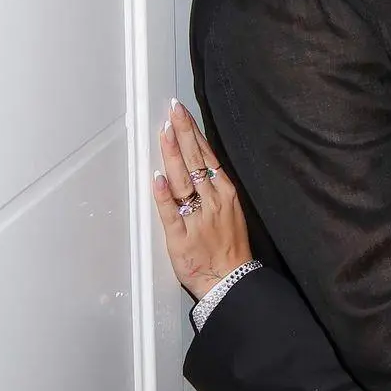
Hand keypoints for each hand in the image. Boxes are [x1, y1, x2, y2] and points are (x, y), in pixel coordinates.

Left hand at [153, 99, 252, 298]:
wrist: (231, 280)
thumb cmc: (229, 246)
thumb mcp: (230, 210)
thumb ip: (213, 187)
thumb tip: (198, 162)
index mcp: (225, 192)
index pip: (207, 155)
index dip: (193, 133)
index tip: (182, 113)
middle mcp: (213, 200)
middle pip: (195, 161)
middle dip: (183, 133)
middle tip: (173, 110)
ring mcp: (197, 218)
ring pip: (182, 180)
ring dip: (173, 155)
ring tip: (165, 132)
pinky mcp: (180, 238)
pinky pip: (170, 213)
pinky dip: (164, 195)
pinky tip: (158, 178)